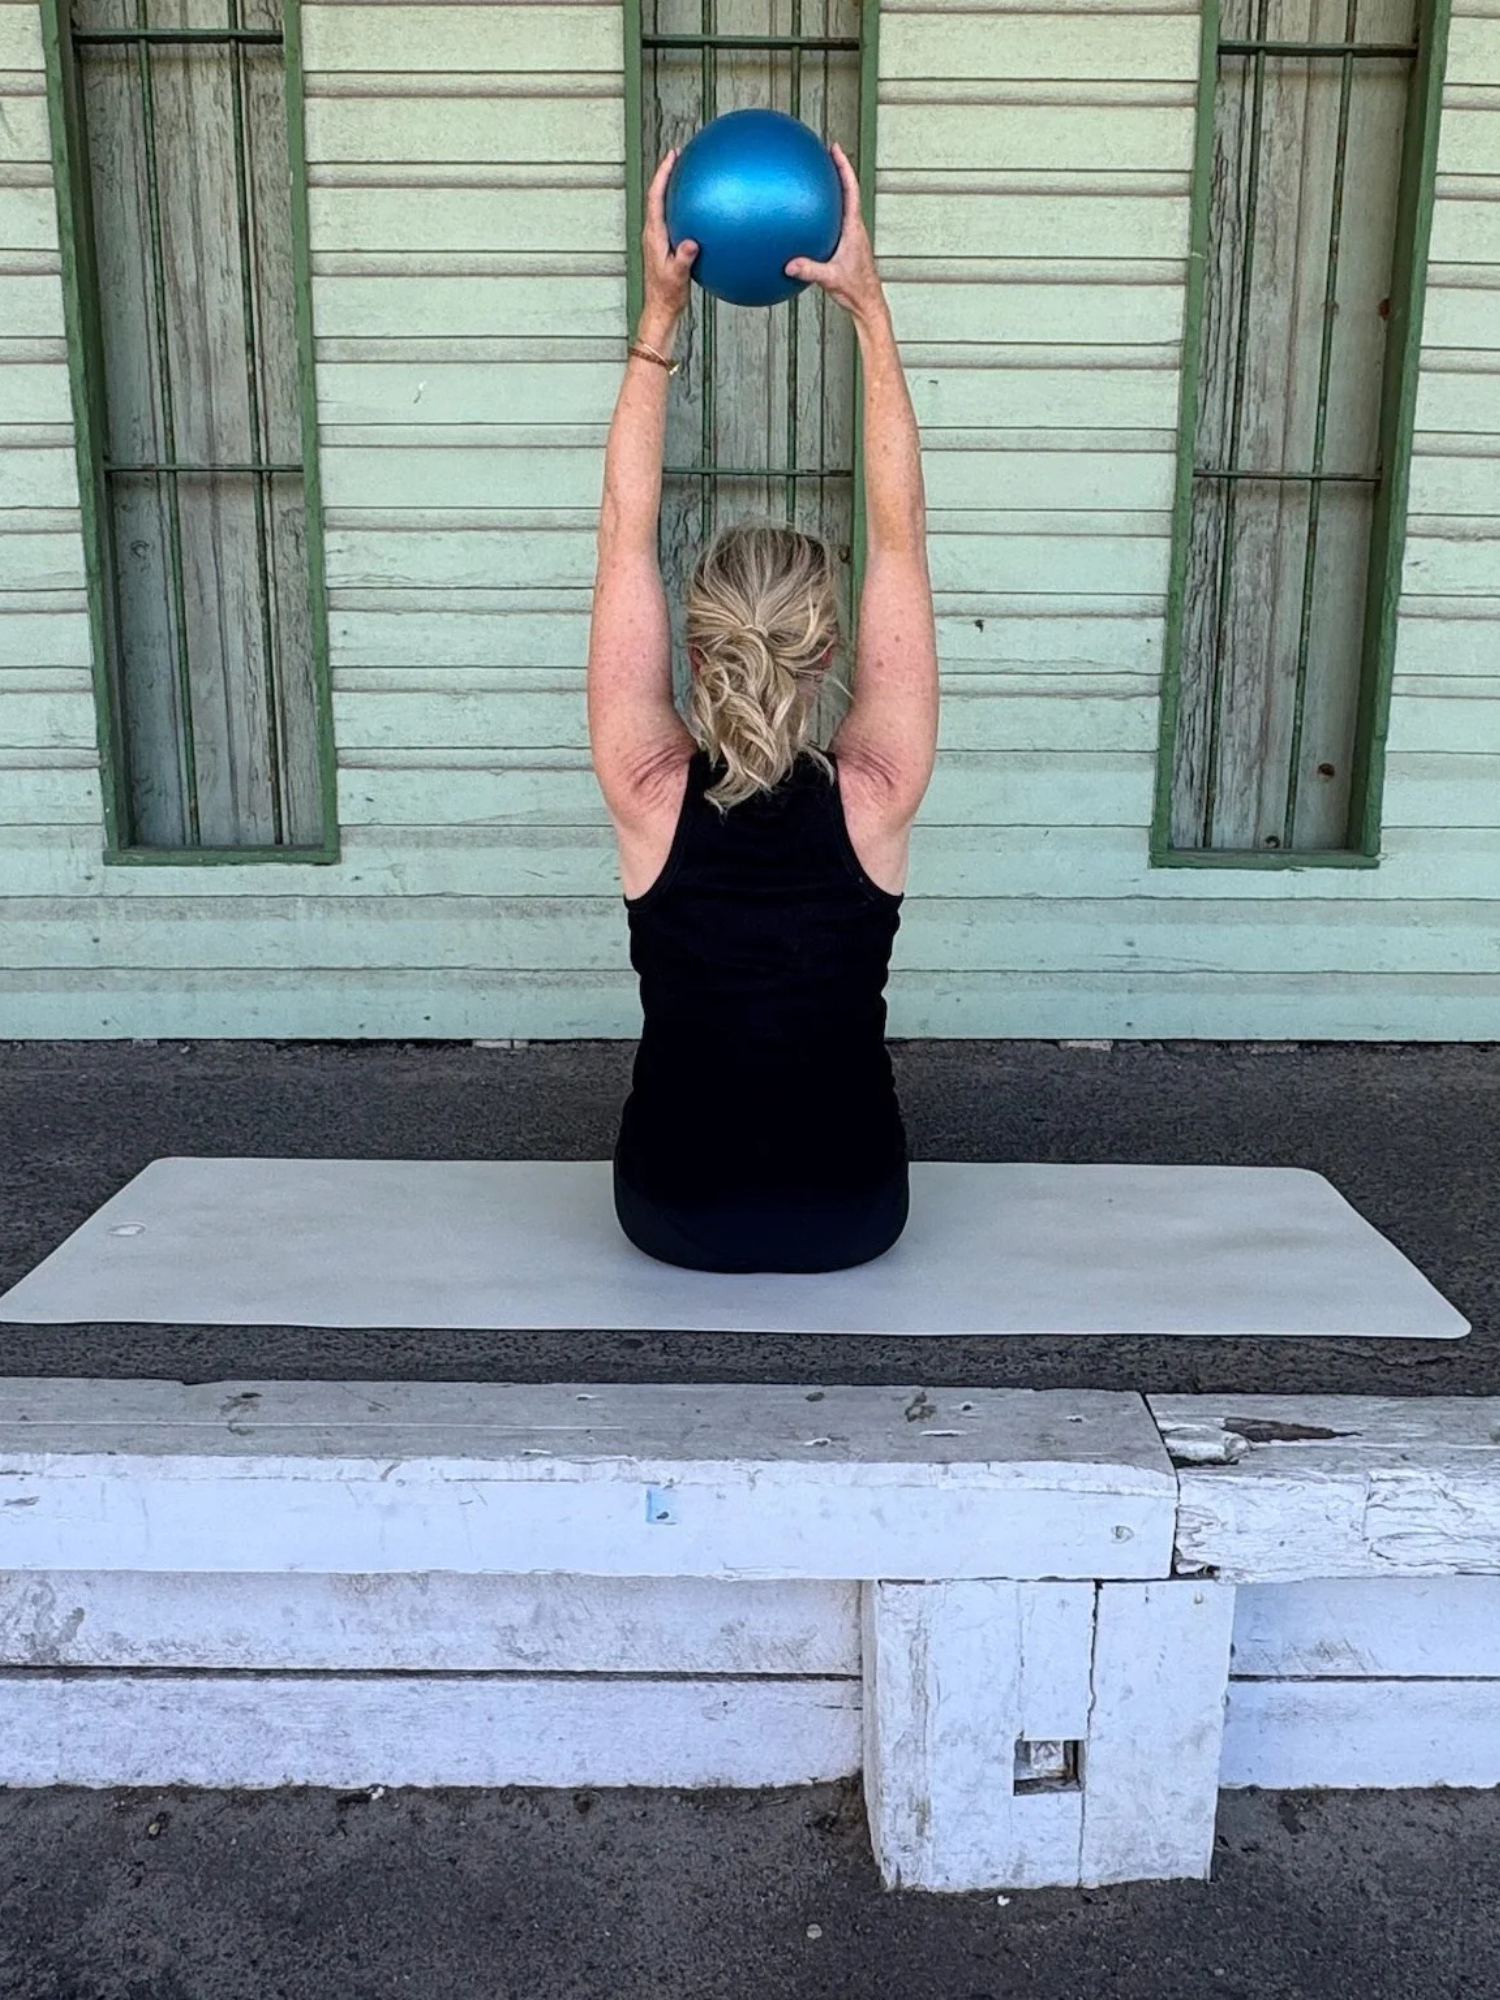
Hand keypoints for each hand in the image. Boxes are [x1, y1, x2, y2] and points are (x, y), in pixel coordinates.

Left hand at [641, 149, 698, 335]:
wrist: (660, 309)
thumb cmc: (667, 296)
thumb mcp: (678, 277)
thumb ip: (684, 259)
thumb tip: (692, 243)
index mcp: (653, 234)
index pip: (655, 197)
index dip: (662, 174)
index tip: (672, 156)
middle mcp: (653, 232)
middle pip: (657, 194)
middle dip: (667, 173)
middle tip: (679, 156)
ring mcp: (658, 238)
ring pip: (663, 205)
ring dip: (672, 188)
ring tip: (688, 174)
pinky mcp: (665, 245)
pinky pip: (673, 218)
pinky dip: (683, 207)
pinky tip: (701, 210)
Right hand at [784, 142, 882, 321]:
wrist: (868, 302)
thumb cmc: (855, 290)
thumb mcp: (830, 280)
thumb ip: (810, 270)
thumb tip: (788, 265)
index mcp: (853, 227)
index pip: (850, 189)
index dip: (843, 166)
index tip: (834, 148)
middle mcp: (854, 227)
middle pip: (847, 190)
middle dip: (836, 169)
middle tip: (825, 153)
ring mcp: (851, 235)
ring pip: (842, 204)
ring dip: (832, 189)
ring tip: (817, 177)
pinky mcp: (847, 244)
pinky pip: (834, 221)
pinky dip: (824, 212)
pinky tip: (807, 219)